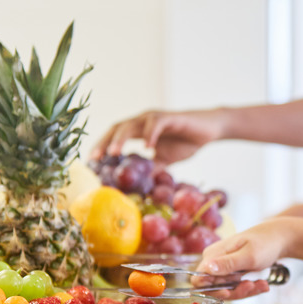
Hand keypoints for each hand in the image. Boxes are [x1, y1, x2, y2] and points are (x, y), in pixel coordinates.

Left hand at [92, 109, 226, 163]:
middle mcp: (143, 121)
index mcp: (139, 130)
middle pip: (117, 128)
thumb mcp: (166, 160)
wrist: (210, 129)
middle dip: (104, 142)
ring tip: (114, 153)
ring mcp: (155, 117)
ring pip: (131, 124)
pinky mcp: (170, 117)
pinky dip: (149, 135)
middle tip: (96, 158)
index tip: (92, 162)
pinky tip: (147, 148)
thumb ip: (151, 168)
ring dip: (121, 138)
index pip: (114, 135)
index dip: (102, 146)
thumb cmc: (186, 142)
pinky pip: (155, 124)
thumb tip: (138, 186)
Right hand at [195, 220, 292, 299]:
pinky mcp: (232, 273)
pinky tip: (263, 284)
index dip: (210, 290)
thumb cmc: (265, 243)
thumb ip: (228, 263)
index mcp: (212, 255)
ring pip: (228, 290)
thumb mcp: (249, 255)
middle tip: (253, 286)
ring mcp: (223, 269)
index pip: (198, 280)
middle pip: (215, 289)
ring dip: (246, 291)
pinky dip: (250, 288)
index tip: (228, 292)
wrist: (279, 239)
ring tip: (263, 284)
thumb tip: (206, 269)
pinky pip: (237, 287)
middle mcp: (214, 262)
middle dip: (235, 291)